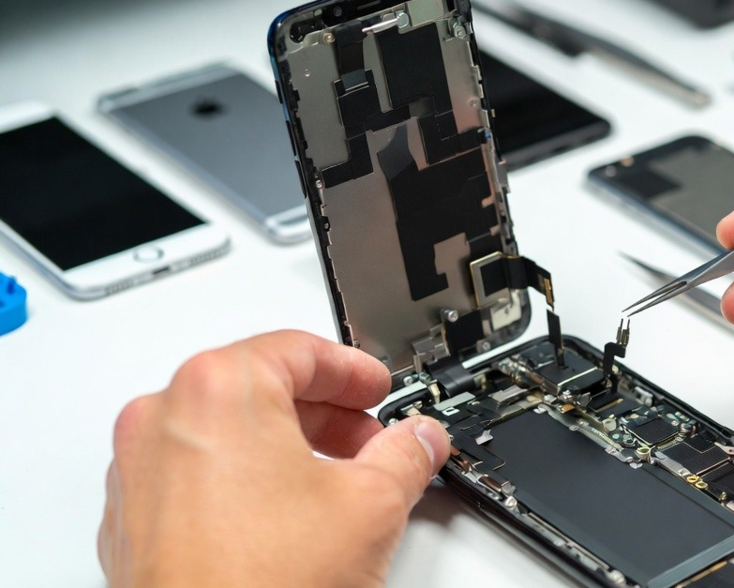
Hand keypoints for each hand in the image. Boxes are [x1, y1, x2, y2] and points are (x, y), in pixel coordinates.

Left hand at [99, 330, 450, 587]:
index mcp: (217, 390)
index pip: (298, 350)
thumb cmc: (261, 586)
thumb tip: (420, 441)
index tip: (376, 389)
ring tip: (334, 482)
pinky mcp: (131, 520)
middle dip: (323, 411)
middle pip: (258, 385)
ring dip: (284, 444)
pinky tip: (286, 516)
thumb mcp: (370, 504)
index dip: (352, 370)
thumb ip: (405, 455)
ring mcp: (138, 471)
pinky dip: (242, 480)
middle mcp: (164, 418)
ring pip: (223, 430)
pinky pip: (194, 475)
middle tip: (368, 436)